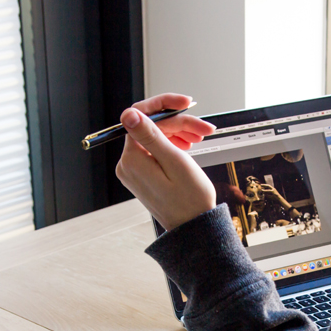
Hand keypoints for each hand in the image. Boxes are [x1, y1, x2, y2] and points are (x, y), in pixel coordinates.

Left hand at [115, 93, 217, 230]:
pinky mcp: (143, 174)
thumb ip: (150, 135)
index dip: (166, 106)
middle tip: (202, 127)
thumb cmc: (190, 201)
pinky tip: (188, 146)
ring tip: (199, 137)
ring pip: (156, 136)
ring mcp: (134, 170)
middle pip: (151, 126)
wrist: (194, 227)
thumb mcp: (174, 162)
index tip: (186, 103)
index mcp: (132, 159)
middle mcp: (128, 164)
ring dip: (179, 132)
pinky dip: (173, 144)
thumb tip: (128, 114)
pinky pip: (156, 149)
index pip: (142, 116)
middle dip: (179, 123)